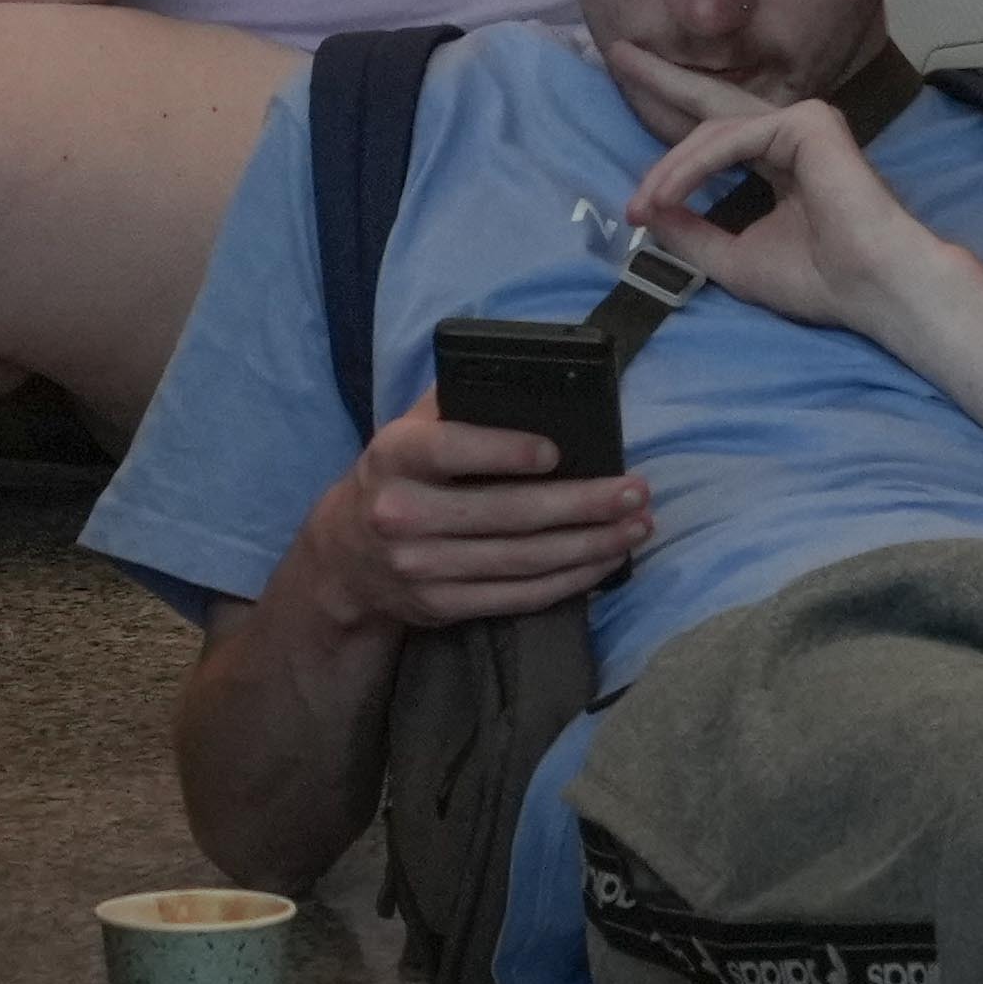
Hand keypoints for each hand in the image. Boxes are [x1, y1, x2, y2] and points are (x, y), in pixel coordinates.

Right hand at [298, 396, 656, 635]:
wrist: (346, 557)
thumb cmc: (398, 477)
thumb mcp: (406, 431)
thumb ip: (455, 404)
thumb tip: (530, 377)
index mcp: (395, 457)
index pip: (451, 450)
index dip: (504, 452)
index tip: (556, 452)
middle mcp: (403, 514)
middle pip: (507, 513)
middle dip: (582, 503)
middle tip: (635, 491)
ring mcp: (422, 567)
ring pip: (523, 559)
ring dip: (590, 544)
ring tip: (636, 525)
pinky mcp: (443, 606)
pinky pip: (519, 596)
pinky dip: (570, 580)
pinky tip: (605, 560)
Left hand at [626, 92, 981, 355]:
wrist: (873, 290)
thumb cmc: (818, 281)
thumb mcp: (732, 257)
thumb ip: (690, 231)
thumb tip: (646, 209)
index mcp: (780, 162)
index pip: (716, 138)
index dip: (672, 149)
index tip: (632, 185)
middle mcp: (790, 134)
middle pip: (713, 103)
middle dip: (663, 80)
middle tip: (619, 53)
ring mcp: (802, 122)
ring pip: (713, 133)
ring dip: (668, 169)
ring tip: (640, 203)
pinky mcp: (807, 122)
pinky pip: (732, 140)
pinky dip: (693, 167)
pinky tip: (666, 194)